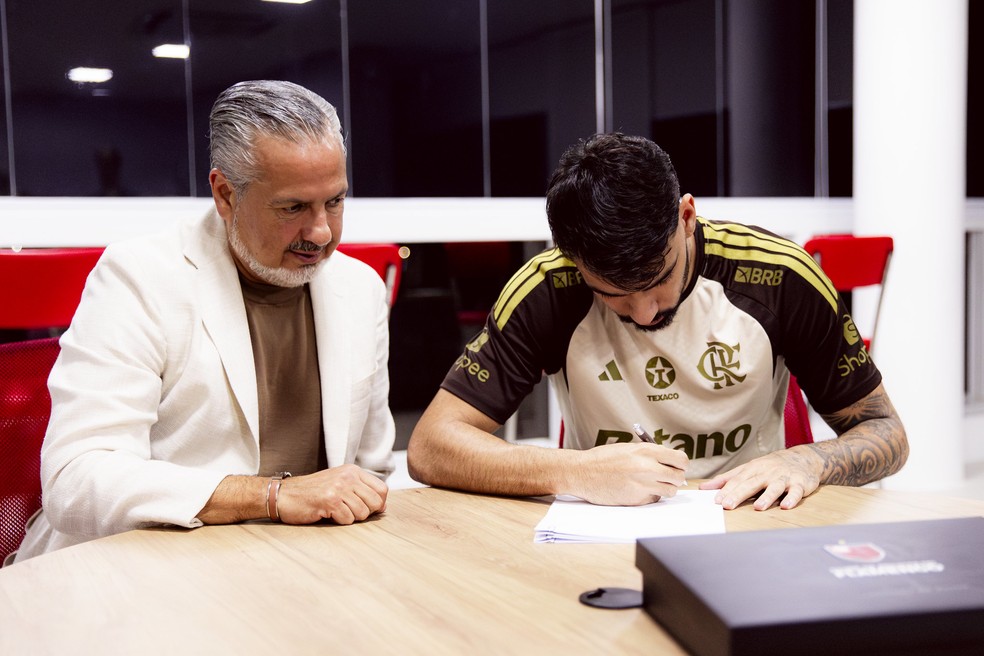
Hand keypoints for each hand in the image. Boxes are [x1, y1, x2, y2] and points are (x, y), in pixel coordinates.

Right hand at [277, 464, 388, 524]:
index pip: (382, 489)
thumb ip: (360, 491)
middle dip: (366, 513)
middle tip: (348, 512)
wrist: (284, 495)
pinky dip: (339, 521)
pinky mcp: (330, 500)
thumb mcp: (339, 483)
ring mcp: (339, 487)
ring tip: (335, 511)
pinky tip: (327, 514)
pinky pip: (347, 519)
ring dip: (350, 518)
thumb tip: (383, 506)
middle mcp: (348, 476)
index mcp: (352, 471)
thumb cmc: (312, 493)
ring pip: (363, 513)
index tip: (368, 509)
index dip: (379, 504)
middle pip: (376, 502)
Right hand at [569, 442, 688, 505]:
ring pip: (671, 491)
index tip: (677, 466)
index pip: (681, 460)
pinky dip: (650, 497)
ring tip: (653, 484)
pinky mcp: (636, 500)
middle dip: (675, 478)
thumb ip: (650, 454)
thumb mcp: (629, 448)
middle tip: (666, 477)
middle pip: (679, 477)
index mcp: (647, 451)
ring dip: (665, 489)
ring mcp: (643, 485)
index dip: (681, 464)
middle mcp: (648, 467)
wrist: (582, 472)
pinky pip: (654, 500)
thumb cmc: (603, 459)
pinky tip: (638, 490)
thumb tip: (669, 462)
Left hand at [698, 446, 821, 509]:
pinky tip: (786, 506)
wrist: (802, 458)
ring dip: (767, 497)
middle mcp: (767, 472)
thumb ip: (727, 479)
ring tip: (758, 507)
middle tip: (728, 505)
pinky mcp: (800, 484)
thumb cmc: (770, 466)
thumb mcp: (748, 469)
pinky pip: (796, 492)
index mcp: (753, 469)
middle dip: (739, 494)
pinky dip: (792, 498)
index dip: (727, 490)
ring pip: (774, 487)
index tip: (716, 501)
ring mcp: (784, 478)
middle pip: (752, 484)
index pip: (738, 480)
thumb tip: (704, 487)